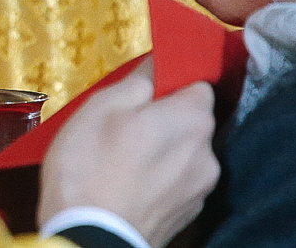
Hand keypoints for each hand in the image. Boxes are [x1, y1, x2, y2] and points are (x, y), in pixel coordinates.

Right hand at [38, 60, 219, 247]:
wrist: (88, 240)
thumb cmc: (90, 169)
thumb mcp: (101, 108)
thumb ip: (137, 82)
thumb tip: (155, 66)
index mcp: (192, 120)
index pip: (198, 83)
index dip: (171, 82)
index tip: (143, 90)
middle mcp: (208, 154)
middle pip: (192, 122)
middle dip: (165, 119)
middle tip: (124, 126)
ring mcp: (200, 190)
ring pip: (184, 154)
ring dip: (163, 151)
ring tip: (122, 160)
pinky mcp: (187, 217)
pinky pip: (176, 183)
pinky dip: (159, 179)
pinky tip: (129, 184)